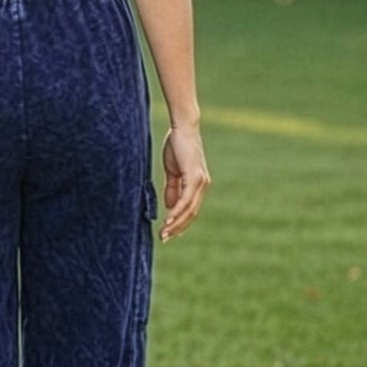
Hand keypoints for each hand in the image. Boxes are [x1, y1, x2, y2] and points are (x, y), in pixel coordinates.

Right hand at [159, 123, 209, 241]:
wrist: (182, 127)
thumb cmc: (176, 145)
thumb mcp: (173, 171)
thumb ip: (172, 188)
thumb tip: (170, 207)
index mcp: (198, 184)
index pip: (191, 209)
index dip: (181, 223)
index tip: (170, 234)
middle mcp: (203, 185)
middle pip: (191, 214)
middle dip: (177, 228)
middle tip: (164, 238)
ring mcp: (200, 182)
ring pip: (189, 210)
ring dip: (175, 223)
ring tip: (164, 233)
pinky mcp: (195, 177)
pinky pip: (185, 199)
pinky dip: (177, 211)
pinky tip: (168, 219)